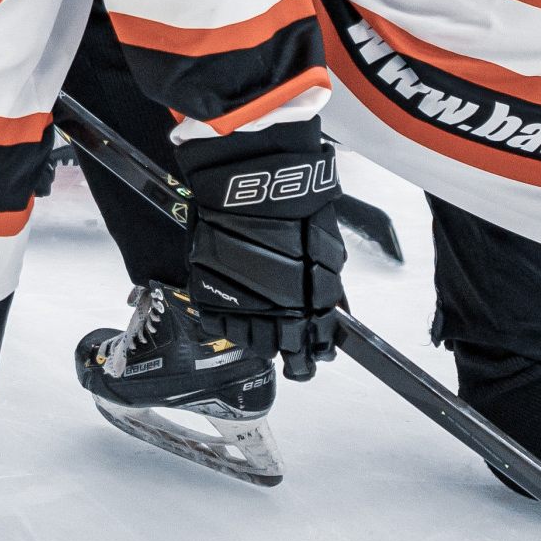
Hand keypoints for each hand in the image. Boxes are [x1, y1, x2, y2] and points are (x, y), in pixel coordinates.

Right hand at [177, 121, 345, 379]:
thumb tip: (333, 310)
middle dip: (282, 343)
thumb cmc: (295, 210)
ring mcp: (238, 305)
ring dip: (253, 333)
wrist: (251, 187)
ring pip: (247, 341)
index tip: (311, 352)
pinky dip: (223, 319)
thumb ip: (328, 288)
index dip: (313, 353)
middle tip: (281, 330)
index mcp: (310, 310)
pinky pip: (215, 322)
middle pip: (278, 350)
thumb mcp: (327, 251)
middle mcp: (275, 315)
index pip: (313, 349)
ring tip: (256, 314)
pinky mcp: (208, 292)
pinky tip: (231, 306)